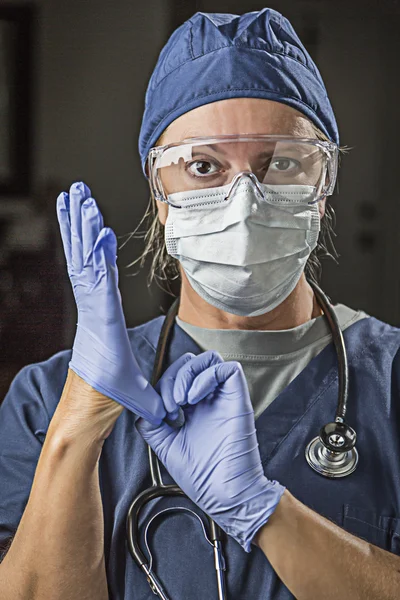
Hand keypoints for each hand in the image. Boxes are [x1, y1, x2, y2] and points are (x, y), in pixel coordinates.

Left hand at [56, 181, 165, 424]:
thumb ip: (159, 398)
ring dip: (77, 229)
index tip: (98, 224)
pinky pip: (87, 272)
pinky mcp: (91, 311)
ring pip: (81, 261)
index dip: (98, 252)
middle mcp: (93, 311)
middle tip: (76, 193)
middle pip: (85, 261)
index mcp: (104, 325)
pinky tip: (93, 232)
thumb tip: (180, 407)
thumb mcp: (138, 398)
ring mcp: (90, 309)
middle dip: (81, 226)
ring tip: (73, 199)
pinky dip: (89, 249)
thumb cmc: (108, 399)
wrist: (83, 411)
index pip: (99, 282)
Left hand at [136, 351, 285, 551]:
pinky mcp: (238, 399)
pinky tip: (194, 399)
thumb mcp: (166, 445)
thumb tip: (140, 407)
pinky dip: (206, 377)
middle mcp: (210, 399)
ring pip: (210, 359)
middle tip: (168, 405)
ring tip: (181, 401)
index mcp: (195, 408)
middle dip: (173, 376)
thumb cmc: (202, 476)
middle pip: (192, 362)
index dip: (164, 385)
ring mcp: (225, 398)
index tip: (157, 411)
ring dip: (189, 374)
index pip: (179, 376)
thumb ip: (152, 425)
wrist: (225, 495)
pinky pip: (228, 369)